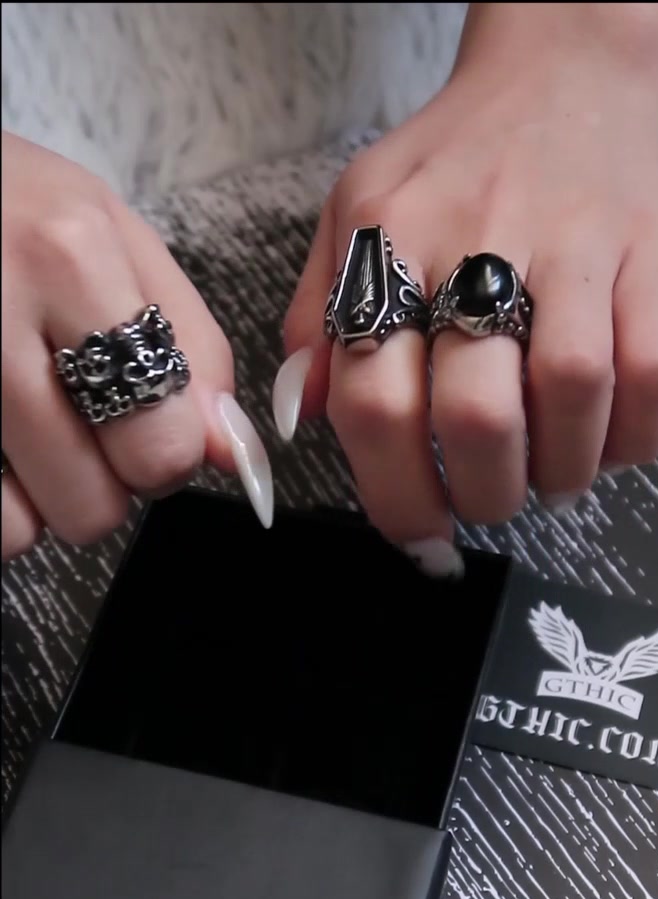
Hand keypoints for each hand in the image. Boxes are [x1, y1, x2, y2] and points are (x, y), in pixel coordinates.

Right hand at [1, 134, 271, 561]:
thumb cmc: (6, 205)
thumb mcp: (110, 233)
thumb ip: (190, 341)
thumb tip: (230, 451)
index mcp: (69, 258)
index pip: (161, 443)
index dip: (166, 454)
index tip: (149, 427)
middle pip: (94, 506)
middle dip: (100, 481)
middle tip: (76, 424)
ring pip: (20, 530)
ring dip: (32, 497)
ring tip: (20, 425)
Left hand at [277, 3, 657, 575]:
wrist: (568, 71)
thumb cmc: (455, 163)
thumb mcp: (354, 216)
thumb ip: (317, 318)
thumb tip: (304, 417)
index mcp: (388, 242)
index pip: (374, 403)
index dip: (395, 496)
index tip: (417, 533)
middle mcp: (476, 240)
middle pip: (474, 418)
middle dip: (481, 495)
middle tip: (486, 501)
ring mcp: (573, 244)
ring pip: (569, 398)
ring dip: (558, 473)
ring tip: (549, 478)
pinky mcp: (653, 253)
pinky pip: (653, 375)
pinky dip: (630, 438)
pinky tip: (604, 442)